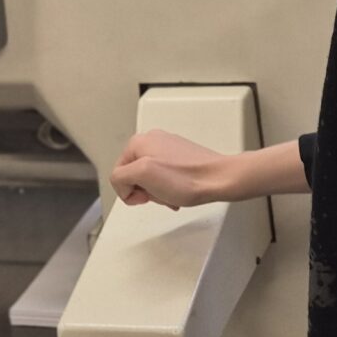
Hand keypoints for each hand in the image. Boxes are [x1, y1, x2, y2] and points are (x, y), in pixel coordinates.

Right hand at [111, 130, 238, 207]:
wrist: (218, 179)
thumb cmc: (187, 179)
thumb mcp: (142, 175)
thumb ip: (120, 177)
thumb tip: (122, 184)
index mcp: (139, 142)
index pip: (118, 175)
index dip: (130, 191)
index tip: (146, 196)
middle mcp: (152, 140)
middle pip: (134, 175)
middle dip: (145, 191)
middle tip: (160, 194)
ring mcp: (167, 148)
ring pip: (150, 178)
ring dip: (158, 192)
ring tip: (172, 195)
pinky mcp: (180, 157)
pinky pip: (165, 176)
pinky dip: (169, 188)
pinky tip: (179, 193)